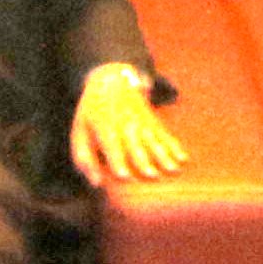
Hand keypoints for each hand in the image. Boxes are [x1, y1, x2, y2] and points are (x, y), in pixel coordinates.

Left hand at [68, 65, 187, 184]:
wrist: (110, 80)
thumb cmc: (92, 114)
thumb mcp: (79, 131)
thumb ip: (84, 158)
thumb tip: (96, 183)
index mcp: (103, 125)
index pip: (111, 143)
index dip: (117, 159)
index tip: (124, 176)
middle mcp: (124, 123)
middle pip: (135, 143)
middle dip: (144, 159)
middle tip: (152, 176)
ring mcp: (141, 120)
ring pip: (153, 139)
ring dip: (164, 154)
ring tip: (173, 169)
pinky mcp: (152, 121)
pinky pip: (165, 134)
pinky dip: (174, 146)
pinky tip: (183, 158)